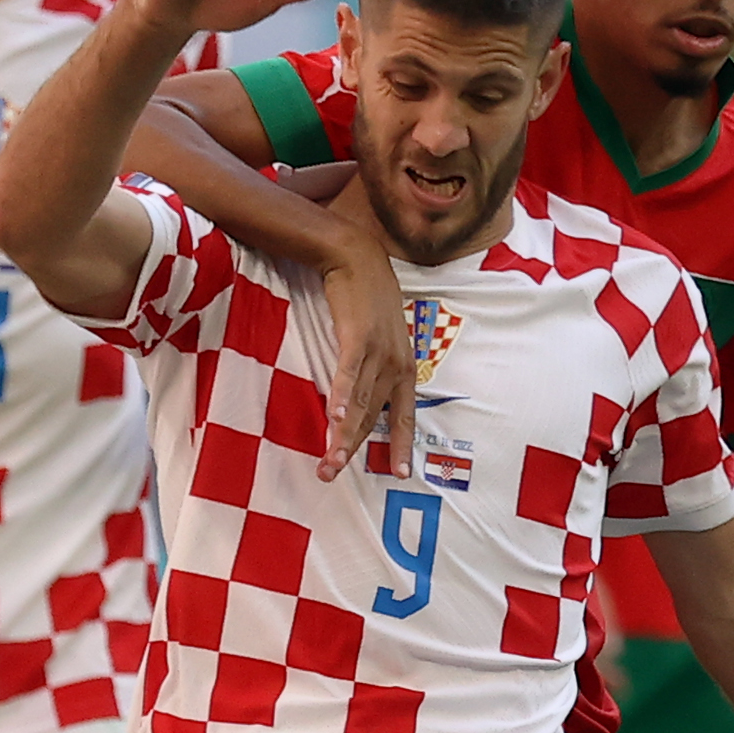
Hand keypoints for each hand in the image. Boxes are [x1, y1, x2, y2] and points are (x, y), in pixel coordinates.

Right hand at [314, 218, 413, 481]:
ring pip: (359, 403)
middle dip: (353, 449)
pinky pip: (348, 374)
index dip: (400, 444)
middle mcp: (396, 363)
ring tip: (328, 462)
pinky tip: (334, 419)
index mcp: (404, 367)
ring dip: (342, 435)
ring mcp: (378, 350)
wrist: (356, 257)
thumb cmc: (366, 299)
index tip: (399, 474)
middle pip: (373, 416)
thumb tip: (361, 396)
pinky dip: (341, 397)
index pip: (405, 414)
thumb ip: (375, 367)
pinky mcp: (358, 336)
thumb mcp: (381, 337)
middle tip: (333, 474)